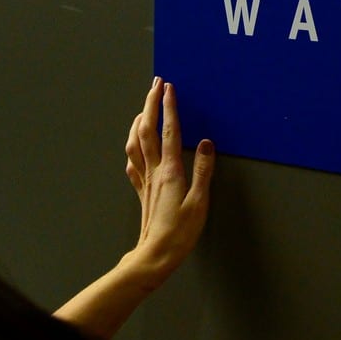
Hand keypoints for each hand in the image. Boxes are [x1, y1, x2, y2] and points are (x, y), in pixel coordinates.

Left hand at [123, 77, 215, 289]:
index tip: (169, 87)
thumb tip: (207, 143)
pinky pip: (132, 161)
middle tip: (156, 84)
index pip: (168, 131)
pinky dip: (133, 145)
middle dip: (150, 103)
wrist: (155, 255)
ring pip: (135, 142)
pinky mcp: (141, 190)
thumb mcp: (200, 203)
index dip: (168, 107)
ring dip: (138, 120)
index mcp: (170, 171)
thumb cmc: (180, 233)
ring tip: (143, 107)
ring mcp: (144, 180)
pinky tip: (135, 144)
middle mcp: (154, 171)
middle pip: (146, 129)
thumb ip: (204, 171)